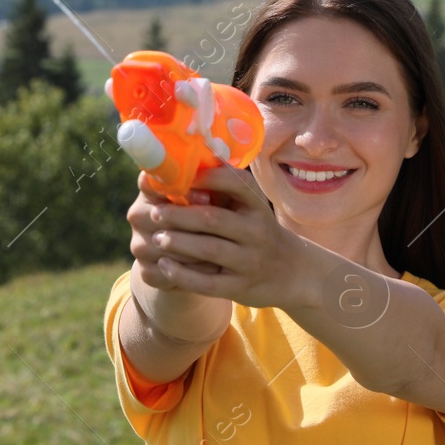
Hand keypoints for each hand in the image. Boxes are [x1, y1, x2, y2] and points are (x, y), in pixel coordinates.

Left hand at [143, 162, 317, 309]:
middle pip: (214, 219)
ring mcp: (250, 260)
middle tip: (154, 213)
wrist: (290, 271)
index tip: (177, 177)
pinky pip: (208, 282)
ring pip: (210, 250)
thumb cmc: (255, 229)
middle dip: (180, 215)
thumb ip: (222, 187)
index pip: (235, 183)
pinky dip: (183, 274)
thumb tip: (184, 158)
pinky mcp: (240, 286)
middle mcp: (256, 230)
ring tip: (157, 238)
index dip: (206, 178)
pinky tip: (164, 265)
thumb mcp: (249, 206)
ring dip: (179, 243)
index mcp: (256, 204)